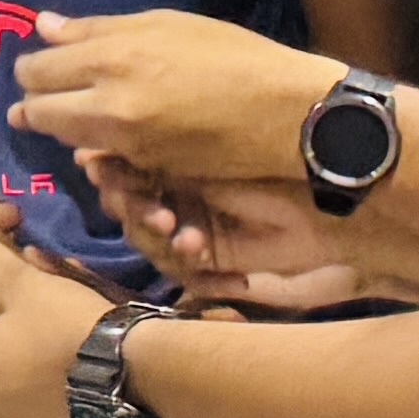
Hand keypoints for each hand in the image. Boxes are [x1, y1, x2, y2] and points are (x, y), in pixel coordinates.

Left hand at [13, 10, 336, 187]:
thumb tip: (44, 27)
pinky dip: (94, 143)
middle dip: (33, 102)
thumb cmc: (232, 55)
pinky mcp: (142, 169)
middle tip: (44, 92)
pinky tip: (111, 126)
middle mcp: (108, 104)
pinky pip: (98, 155)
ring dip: (60, 124)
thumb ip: (97, 29)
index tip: (41, 65)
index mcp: (112, 58)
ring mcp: (124, 143)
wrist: (283, 113)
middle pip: (36, 111)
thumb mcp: (166, 24)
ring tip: (77, 107)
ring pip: (63, 138)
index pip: (36, 70)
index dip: (32, 67)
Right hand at [91, 158, 367, 313]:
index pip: (122, 167)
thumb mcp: (203, 147)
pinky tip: (203, 252)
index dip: (112, 176)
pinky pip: (181, 270)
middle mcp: (180, 190)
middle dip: (134, 209)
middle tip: (148, 208)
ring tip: (182, 234)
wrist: (329, 202)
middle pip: (128, 208)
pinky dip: (190, 264)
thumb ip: (150, 148)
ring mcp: (194, 227)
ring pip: (148, 243)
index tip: (104, 171)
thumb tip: (89, 147)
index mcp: (175, 153)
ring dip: (159, 239)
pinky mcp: (213, 261)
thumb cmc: (271, 159)